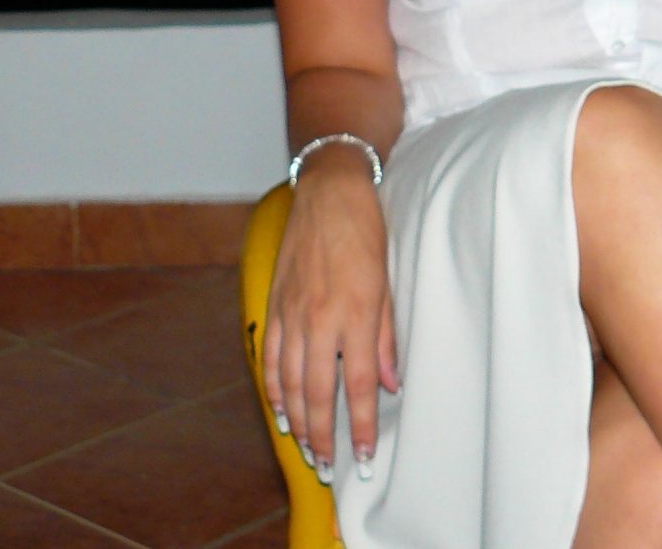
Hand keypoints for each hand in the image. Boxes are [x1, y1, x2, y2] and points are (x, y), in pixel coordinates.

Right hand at [263, 152, 396, 480]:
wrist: (329, 193)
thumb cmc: (366, 233)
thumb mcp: (388, 283)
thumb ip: (388, 337)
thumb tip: (392, 383)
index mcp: (356, 314)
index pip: (360, 384)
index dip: (362, 425)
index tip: (365, 455)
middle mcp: (320, 319)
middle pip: (320, 393)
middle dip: (324, 436)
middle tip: (329, 467)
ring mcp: (292, 313)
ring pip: (291, 382)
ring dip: (298, 420)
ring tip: (307, 449)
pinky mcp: (274, 304)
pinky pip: (269, 357)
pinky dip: (274, 388)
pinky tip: (281, 410)